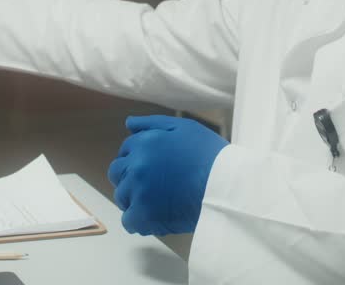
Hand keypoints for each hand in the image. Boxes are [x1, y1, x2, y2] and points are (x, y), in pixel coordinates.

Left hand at [107, 115, 228, 235]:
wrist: (226, 185)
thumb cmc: (210, 155)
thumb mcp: (184, 128)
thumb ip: (152, 124)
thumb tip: (129, 124)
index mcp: (144, 143)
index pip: (125, 151)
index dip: (137, 159)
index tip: (151, 168)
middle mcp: (136, 165)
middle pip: (117, 173)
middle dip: (130, 178)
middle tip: (152, 185)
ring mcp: (138, 190)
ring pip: (122, 197)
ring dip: (135, 199)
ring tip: (158, 202)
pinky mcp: (144, 214)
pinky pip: (129, 221)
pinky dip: (139, 221)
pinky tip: (155, 218)